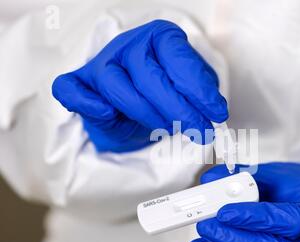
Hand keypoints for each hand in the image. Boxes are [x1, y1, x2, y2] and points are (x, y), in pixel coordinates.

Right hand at [52, 20, 227, 151]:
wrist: (133, 110)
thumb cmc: (162, 95)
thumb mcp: (189, 89)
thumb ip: (201, 91)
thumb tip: (214, 108)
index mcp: (158, 39)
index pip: (177, 57)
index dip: (198, 88)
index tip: (216, 113)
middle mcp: (128, 46)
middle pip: (148, 74)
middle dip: (178, 109)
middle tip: (199, 130)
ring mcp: (101, 65)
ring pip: (117, 85)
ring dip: (145, 113)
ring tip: (167, 129)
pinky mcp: (81, 85)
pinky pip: (70, 89)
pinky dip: (85, 102)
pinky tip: (105, 112)